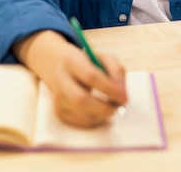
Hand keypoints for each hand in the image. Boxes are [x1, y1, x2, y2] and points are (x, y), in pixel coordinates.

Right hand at [13, 30, 127, 127]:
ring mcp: (57, 97)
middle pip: (81, 99)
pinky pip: (78, 122)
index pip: (91, 77)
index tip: (124, 97)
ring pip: (80, 113)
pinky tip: (99, 112)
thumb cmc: (88, 63)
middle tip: (117, 108)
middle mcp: (60, 79)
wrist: (61, 67)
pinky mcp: (58, 111)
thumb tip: (122, 93)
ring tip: (109, 108)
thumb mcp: (104, 58)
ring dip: (100, 115)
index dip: (110, 89)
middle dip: (103, 107)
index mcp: (72, 60)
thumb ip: (117, 71)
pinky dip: (93, 120)